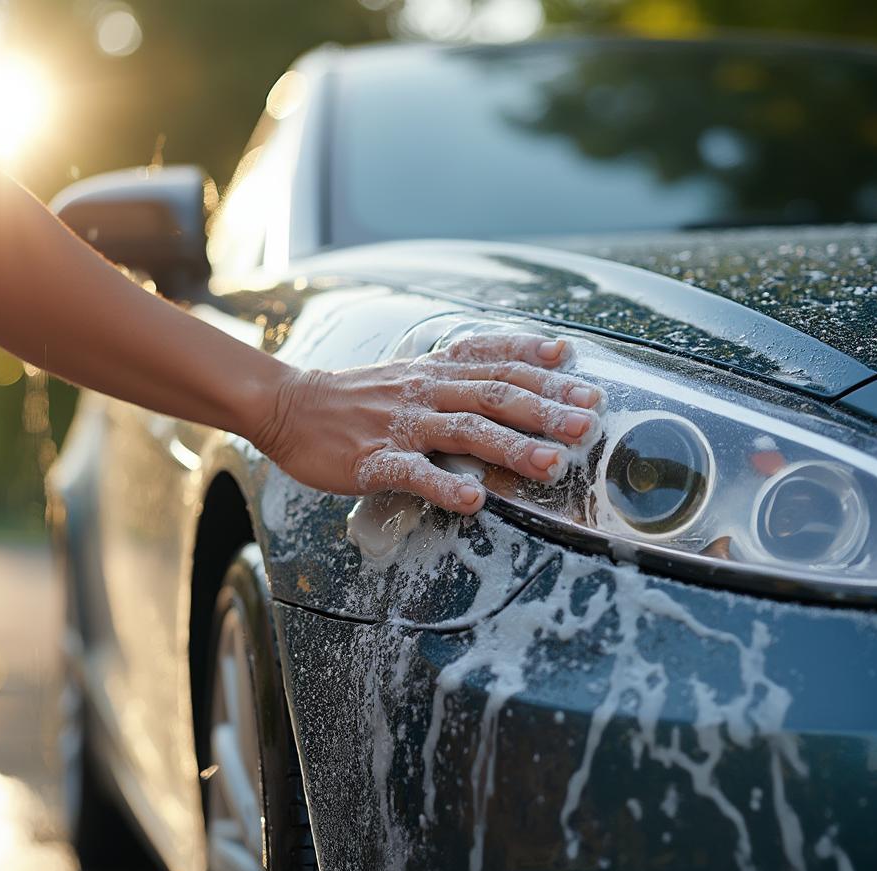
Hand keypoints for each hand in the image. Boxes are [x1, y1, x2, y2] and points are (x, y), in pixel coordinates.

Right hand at [256, 331, 603, 513]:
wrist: (290, 406)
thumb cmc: (354, 398)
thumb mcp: (409, 376)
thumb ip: (453, 379)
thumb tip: (503, 385)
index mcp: (435, 373)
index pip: (496, 361)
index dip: (541, 368)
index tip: (581, 376)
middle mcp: (425, 393)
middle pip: (494, 395)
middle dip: (544, 409)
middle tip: (586, 422)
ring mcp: (401, 425)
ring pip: (464, 431)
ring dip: (510, 446)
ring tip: (550, 463)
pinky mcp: (374, 459)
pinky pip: (413, 473)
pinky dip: (444, 486)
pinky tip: (473, 501)